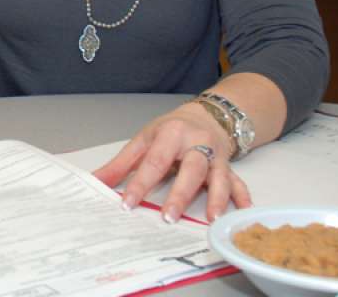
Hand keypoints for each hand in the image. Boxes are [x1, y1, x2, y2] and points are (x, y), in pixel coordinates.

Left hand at [92, 102, 251, 222]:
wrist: (204, 116)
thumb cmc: (170, 130)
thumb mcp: (143, 140)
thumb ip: (121, 164)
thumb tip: (95, 181)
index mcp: (170, 134)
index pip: (154, 161)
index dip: (140, 183)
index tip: (128, 204)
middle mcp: (196, 143)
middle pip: (190, 168)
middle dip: (180, 193)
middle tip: (168, 216)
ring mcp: (215, 156)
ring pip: (217, 176)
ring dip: (216, 197)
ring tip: (211, 219)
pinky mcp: (229, 167)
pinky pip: (238, 182)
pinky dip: (242, 197)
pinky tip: (241, 212)